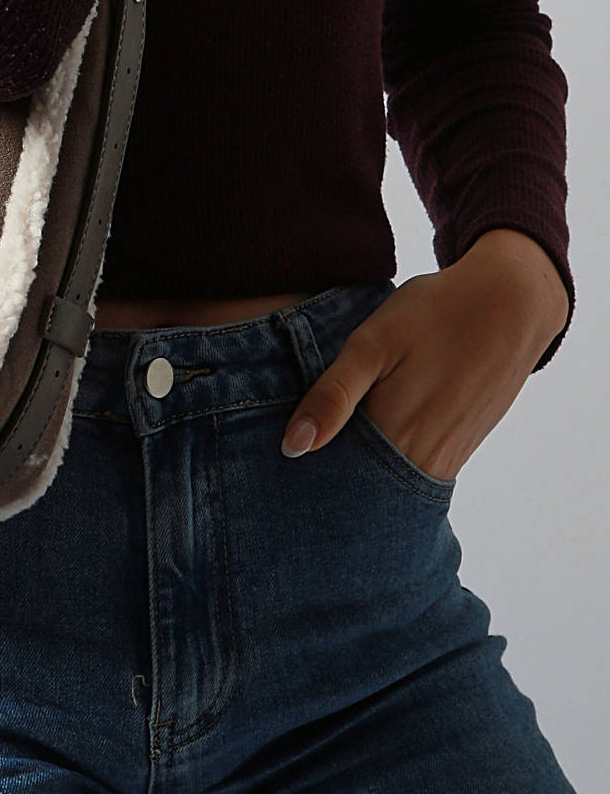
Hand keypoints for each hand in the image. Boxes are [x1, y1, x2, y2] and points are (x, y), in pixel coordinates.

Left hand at [279, 230, 570, 480]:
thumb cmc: (435, 314)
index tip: (282, 457)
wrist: (511, 304)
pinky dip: (385, 462)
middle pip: (359, 489)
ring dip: (355, 471)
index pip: (333, 478)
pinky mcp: (459, 449)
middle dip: (327, 478)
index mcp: (392, 434)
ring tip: (329, 443)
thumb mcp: (372, 343)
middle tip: (297, 453)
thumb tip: (294, 447)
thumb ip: (333, 395)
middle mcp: (421, 460)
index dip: (304, 471)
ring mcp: (445, 458)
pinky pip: (411, 473)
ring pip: (386, 485)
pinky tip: (367, 435)